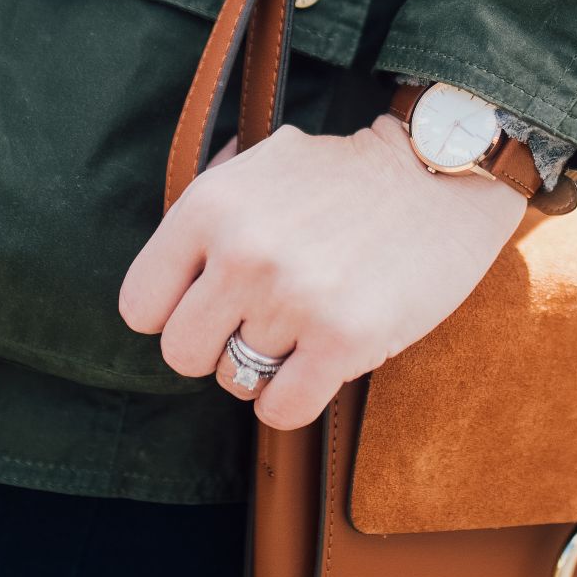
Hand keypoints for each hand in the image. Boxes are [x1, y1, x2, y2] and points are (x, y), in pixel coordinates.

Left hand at [117, 116, 527, 428]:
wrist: (437, 176)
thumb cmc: (343, 177)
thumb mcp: (258, 166)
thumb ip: (205, 214)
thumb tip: (166, 273)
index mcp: (209, 205)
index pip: (140, 307)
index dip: (173, 313)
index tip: (209, 304)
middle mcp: (243, 252)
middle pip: (181, 354)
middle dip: (216, 346)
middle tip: (259, 322)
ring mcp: (293, 298)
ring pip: (234, 382)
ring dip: (267, 365)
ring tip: (304, 325)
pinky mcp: (343, 339)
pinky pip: (280, 410)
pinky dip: (294, 399)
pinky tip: (319, 364)